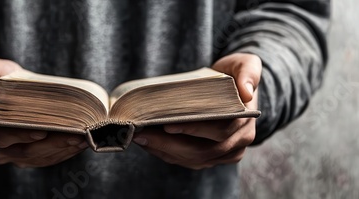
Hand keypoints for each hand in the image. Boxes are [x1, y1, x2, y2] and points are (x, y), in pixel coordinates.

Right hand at [0, 57, 87, 167]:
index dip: (20, 136)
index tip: (41, 132)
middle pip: (23, 151)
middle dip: (51, 144)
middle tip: (74, 135)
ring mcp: (8, 156)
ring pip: (37, 157)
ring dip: (61, 150)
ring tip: (82, 138)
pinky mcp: (23, 157)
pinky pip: (44, 159)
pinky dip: (62, 153)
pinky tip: (79, 144)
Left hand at [132, 53, 261, 168]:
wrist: (235, 88)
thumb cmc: (236, 74)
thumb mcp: (246, 64)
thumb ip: (248, 73)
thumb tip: (246, 92)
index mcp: (245, 121)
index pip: (220, 130)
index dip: (194, 129)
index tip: (168, 125)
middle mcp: (239, 142)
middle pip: (203, 151)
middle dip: (170, 145)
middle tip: (142, 134)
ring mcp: (226, 153)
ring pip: (194, 160)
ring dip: (164, 152)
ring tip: (139, 138)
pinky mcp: (213, 158)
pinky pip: (189, 161)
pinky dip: (167, 154)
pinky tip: (148, 144)